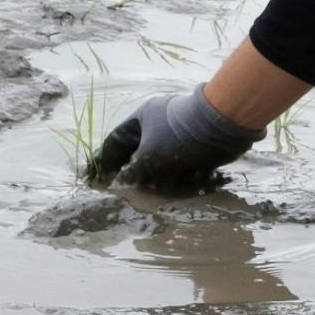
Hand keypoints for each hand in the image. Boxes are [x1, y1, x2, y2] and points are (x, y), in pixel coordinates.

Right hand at [86, 86, 258, 189]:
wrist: (222, 127)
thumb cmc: (177, 137)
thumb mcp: (148, 157)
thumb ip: (133, 173)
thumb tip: (123, 184)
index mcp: (143, 119)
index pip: (116, 141)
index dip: (103, 160)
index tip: (92, 178)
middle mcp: (160, 125)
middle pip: (140, 155)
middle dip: (135, 175)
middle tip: (126, 193)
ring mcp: (180, 136)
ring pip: (162, 165)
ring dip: (159, 181)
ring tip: (155, 196)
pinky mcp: (198, 149)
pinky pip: (183, 169)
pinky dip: (181, 181)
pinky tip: (180, 191)